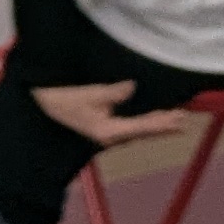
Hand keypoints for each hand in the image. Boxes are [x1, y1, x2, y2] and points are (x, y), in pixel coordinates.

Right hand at [28, 76, 190, 147]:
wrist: (40, 105)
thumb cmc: (63, 100)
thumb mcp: (88, 95)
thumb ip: (113, 92)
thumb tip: (132, 87)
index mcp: (108, 131)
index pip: (141, 127)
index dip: (162, 123)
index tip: (180, 120)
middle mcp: (109, 137)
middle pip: (141, 131)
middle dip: (162, 125)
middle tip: (183, 119)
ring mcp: (104, 134)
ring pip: (135, 131)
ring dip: (153, 124)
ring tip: (171, 118)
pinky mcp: (101, 128)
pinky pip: (127, 127)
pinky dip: (141, 123)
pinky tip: (147, 118)